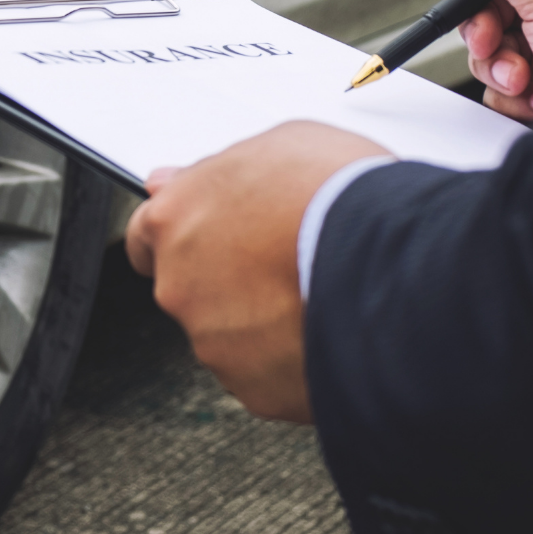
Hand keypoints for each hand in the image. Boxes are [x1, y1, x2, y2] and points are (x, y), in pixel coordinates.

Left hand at [125, 121, 389, 421]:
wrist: (385, 263)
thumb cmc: (336, 193)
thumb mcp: (277, 144)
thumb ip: (217, 171)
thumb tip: (183, 180)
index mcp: (176, 220)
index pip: (146, 235)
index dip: (181, 237)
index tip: (202, 240)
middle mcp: (181, 286)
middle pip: (192, 288)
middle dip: (231, 280)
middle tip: (284, 263)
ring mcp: (215, 343)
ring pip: (232, 335)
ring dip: (263, 321)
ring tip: (318, 295)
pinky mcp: (254, 389)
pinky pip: (269, 375)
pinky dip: (293, 360)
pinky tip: (329, 331)